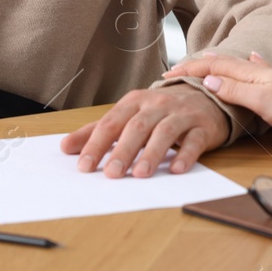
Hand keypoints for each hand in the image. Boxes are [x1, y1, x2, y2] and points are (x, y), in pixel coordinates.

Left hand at [60, 82, 228, 177]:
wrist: (206, 95)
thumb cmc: (160, 110)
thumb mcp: (128, 115)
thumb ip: (97, 131)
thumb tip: (65, 147)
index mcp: (135, 102)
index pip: (112, 123)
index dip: (97, 144)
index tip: (84, 166)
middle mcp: (157, 105)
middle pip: (137, 127)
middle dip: (123, 151)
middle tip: (111, 174)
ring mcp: (181, 114)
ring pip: (165, 132)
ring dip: (152, 154)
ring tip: (140, 174)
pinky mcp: (203, 126)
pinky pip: (194, 140)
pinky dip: (186, 155)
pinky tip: (176, 169)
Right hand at [163, 51, 271, 139]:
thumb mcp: (262, 100)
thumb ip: (235, 90)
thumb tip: (207, 79)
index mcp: (252, 72)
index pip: (213, 67)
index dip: (190, 70)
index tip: (168, 75)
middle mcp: (258, 72)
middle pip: (223, 64)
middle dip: (198, 66)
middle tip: (178, 69)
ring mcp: (269, 79)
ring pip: (236, 70)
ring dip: (217, 67)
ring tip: (204, 63)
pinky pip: (252, 76)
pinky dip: (244, 69)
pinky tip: (253, 60)